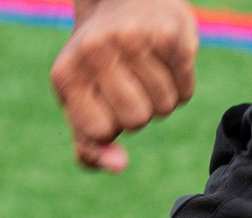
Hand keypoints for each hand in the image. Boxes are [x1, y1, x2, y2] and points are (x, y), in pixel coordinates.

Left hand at [50, 0, 197, 171]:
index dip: (111, 123)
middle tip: (130, 82)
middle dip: (139, 111)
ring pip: (164, 107)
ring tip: (148, 70)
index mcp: (66, 72)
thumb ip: (90, 146)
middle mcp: (96, 49)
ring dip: (162, 98)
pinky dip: (181, 85)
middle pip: (136, 120)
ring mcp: (134, 37)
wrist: (123, 0)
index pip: (101, 132)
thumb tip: (118, 166)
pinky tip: (167, 62)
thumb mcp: (81, 102)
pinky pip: (185, 91)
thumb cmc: (99, 63)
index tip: (105, 99)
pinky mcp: (170, 32)